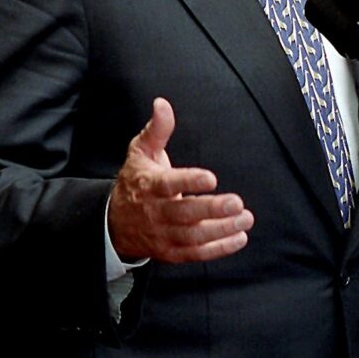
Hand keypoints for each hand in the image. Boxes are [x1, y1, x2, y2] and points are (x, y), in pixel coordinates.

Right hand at [107, 97, 253, 262]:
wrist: (112, 222)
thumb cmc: (136, 181)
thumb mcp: (141, 152)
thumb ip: (157, 129)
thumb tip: (162, 103)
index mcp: (149, 186)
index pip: (169, 185)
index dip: (189, 182)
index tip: (212, 178)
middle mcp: (156, 213)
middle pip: (184, 214)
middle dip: (212, 210)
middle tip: (238, 202)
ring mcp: (163, 235)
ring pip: (192, 237)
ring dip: (221, 230)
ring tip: (246, 219)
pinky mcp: (170, 251)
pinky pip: (194, 254)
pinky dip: (218, 249)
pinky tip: (240, 238)